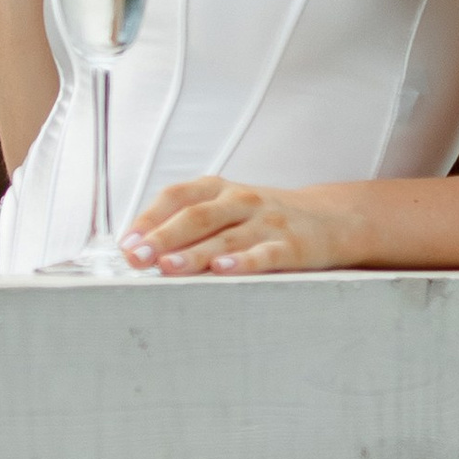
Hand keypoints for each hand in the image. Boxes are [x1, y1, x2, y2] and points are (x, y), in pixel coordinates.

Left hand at [122, 173, 356, 276]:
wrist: (331, 220)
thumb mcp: (228, 209)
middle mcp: (241, 201)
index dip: (149, 218)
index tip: (126, 243)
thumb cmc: (266, 218)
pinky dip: (244, 261)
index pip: (177, 196)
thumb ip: (189, 224)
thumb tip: (139, 250)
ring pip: (225, 237)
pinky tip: (224, 270)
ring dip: (194, 253)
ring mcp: (266, 222)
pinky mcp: (291, 245)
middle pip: (196, 215)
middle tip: (136, 257)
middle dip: (162, 237)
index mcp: (219, 189)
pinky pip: (265, 253)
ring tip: (168, 268)